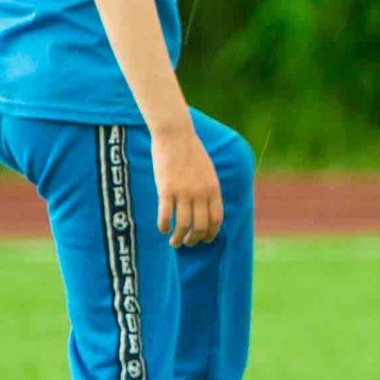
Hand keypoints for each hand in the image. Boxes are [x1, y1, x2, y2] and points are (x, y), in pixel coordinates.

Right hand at [150, 124, 224, 245]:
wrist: (176, 135)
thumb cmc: (191, 152)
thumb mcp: (208, 171)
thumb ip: (209, 189)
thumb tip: (206, 209)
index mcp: (213, 188)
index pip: (216, 219)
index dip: (211, 233)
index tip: (204, 240)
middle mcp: (201, 193)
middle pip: (200, 226)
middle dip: (194, 240)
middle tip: (186, 243)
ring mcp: (183, 192)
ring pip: (183, 225)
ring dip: (178, 239)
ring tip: (174, 243)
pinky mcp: (166, 189)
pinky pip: (165, 215)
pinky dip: (164, 226)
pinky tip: (162, 229)